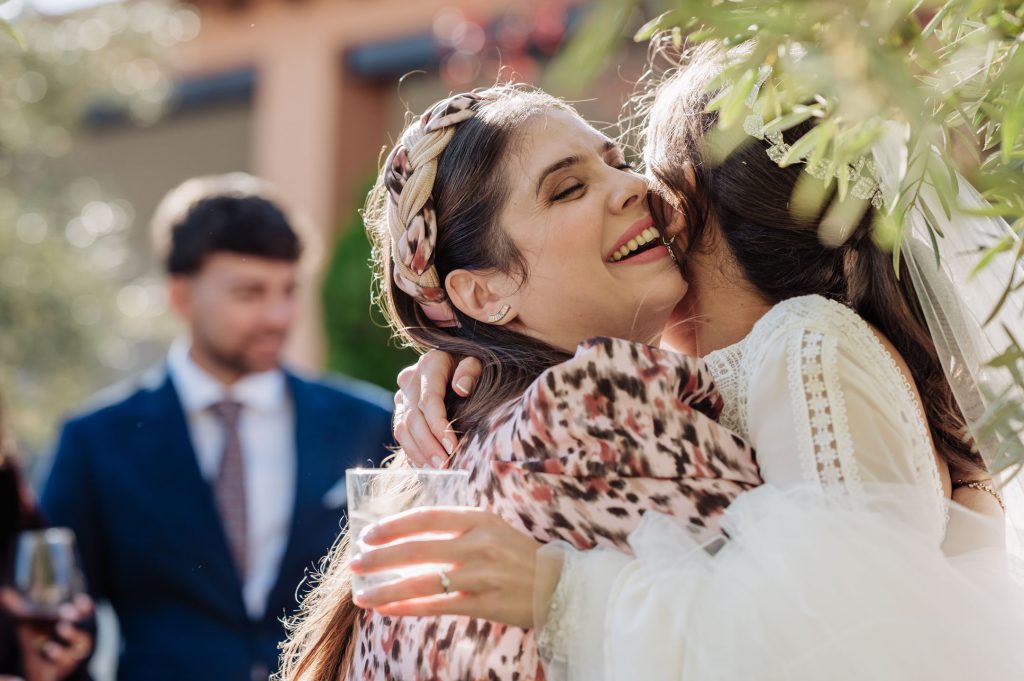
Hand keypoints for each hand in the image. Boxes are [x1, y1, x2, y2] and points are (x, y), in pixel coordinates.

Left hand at [0, 589, 94, 680]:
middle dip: (81, 616)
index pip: (87, 609)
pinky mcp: (67, 666)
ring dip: (74, 634)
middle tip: (72, 612)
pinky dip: (59, 654)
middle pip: (87, 623)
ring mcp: (76, 651)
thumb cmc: (40, 639)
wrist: (41, 669)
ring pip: (83, 642)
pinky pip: (68, 660)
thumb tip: (5, 593)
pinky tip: (49, 649)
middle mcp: (81, 634)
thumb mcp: (30, 622)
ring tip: (62, 627)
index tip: (80, 599)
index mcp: (76, 621)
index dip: (86, 604)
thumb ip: (21, 608)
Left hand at [350, 507, 546, 628]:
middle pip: (417, 549)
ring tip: (362, 596)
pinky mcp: (483, 603)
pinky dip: (408, 607)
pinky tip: (387, 609)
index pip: (426, 518)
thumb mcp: (490, 528)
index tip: (368, 535)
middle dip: (380, 558)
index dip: (393, 526)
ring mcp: (480, 575)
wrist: (558, 584)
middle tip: (355, 564)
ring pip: (421, 582)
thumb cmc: (517, 554)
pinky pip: (436, 606)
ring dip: (386, 589)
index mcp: (479, 519)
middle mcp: (478, 544)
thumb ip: (455, 527)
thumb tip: (405, 534)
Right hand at [394, 351, 482, 467]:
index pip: (429, 400)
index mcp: (429, 365)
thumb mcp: (477, 359)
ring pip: (402, 428)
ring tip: (435, 469)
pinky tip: (425, 465)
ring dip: (417, 452)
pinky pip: (400, 433)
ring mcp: (402, 395)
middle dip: (428, 445)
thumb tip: (461, 389)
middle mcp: (410, 379)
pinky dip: (412, 451)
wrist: (459, 358)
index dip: (439, 426)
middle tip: (444, 465)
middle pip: (413, 418)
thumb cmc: (473, 361)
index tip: (453, 446)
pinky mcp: (401, 409)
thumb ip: (471, 370)